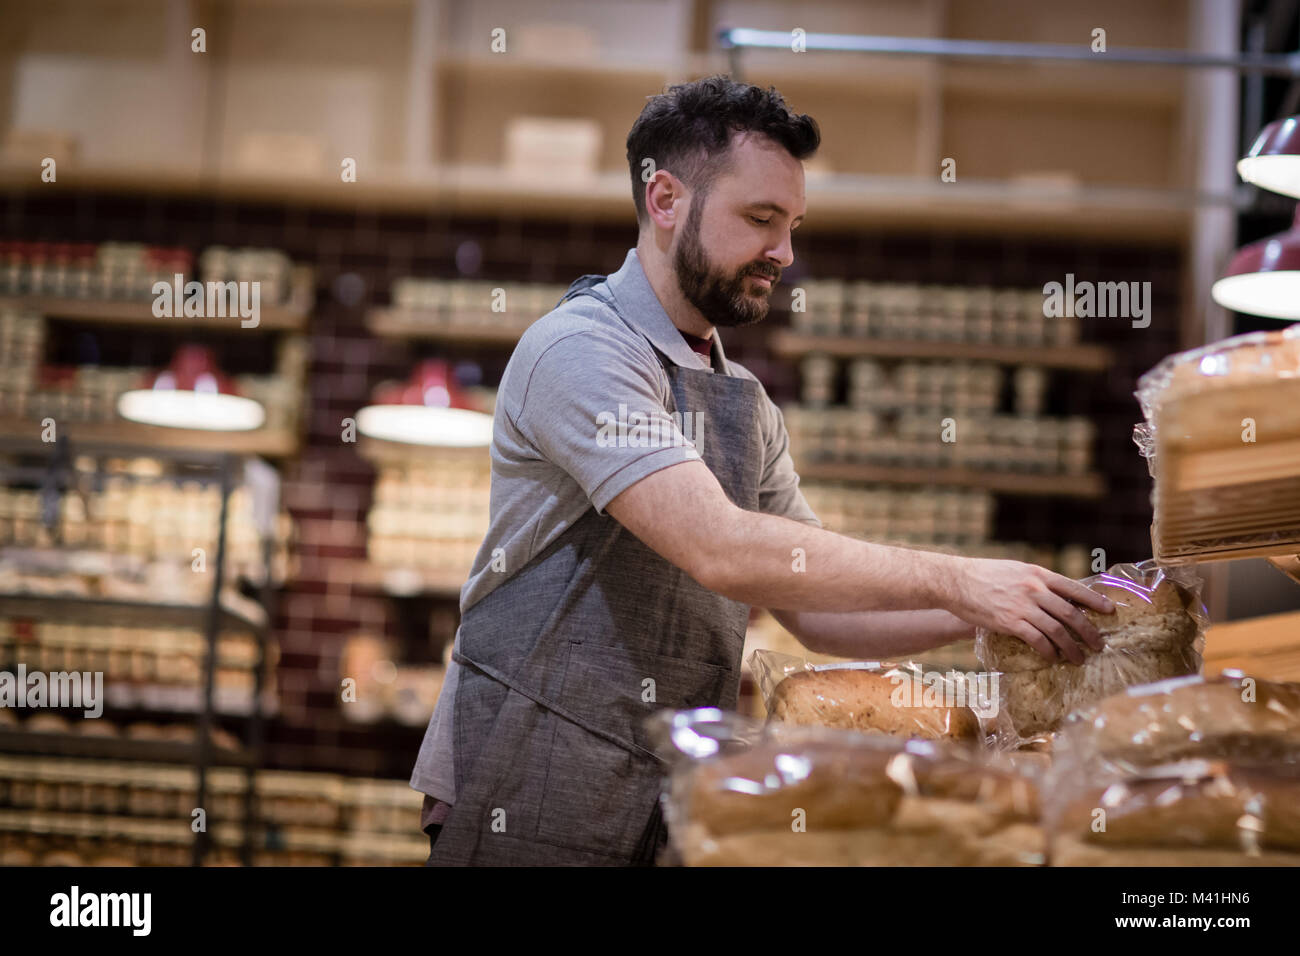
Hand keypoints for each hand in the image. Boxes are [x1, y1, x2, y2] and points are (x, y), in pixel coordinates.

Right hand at [943, 558, 1115, 663]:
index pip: (1074, 588)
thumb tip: (1053, 595)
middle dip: (1089, 631)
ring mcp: (1023, 606)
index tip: (1110, 611)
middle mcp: (1034, 589)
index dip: (1094, 601)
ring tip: (1079, 658)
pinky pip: (1037, 639)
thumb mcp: (1014, 570)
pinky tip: (1052, 658)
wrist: (955, 581)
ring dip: (1072, 646)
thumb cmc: (982, 575)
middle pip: (1071, 612)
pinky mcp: (1010, 622)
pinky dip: (1048, 650)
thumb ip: (1034, 581)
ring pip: (1058, 629)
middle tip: (1099, 644)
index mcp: (1037, 574)